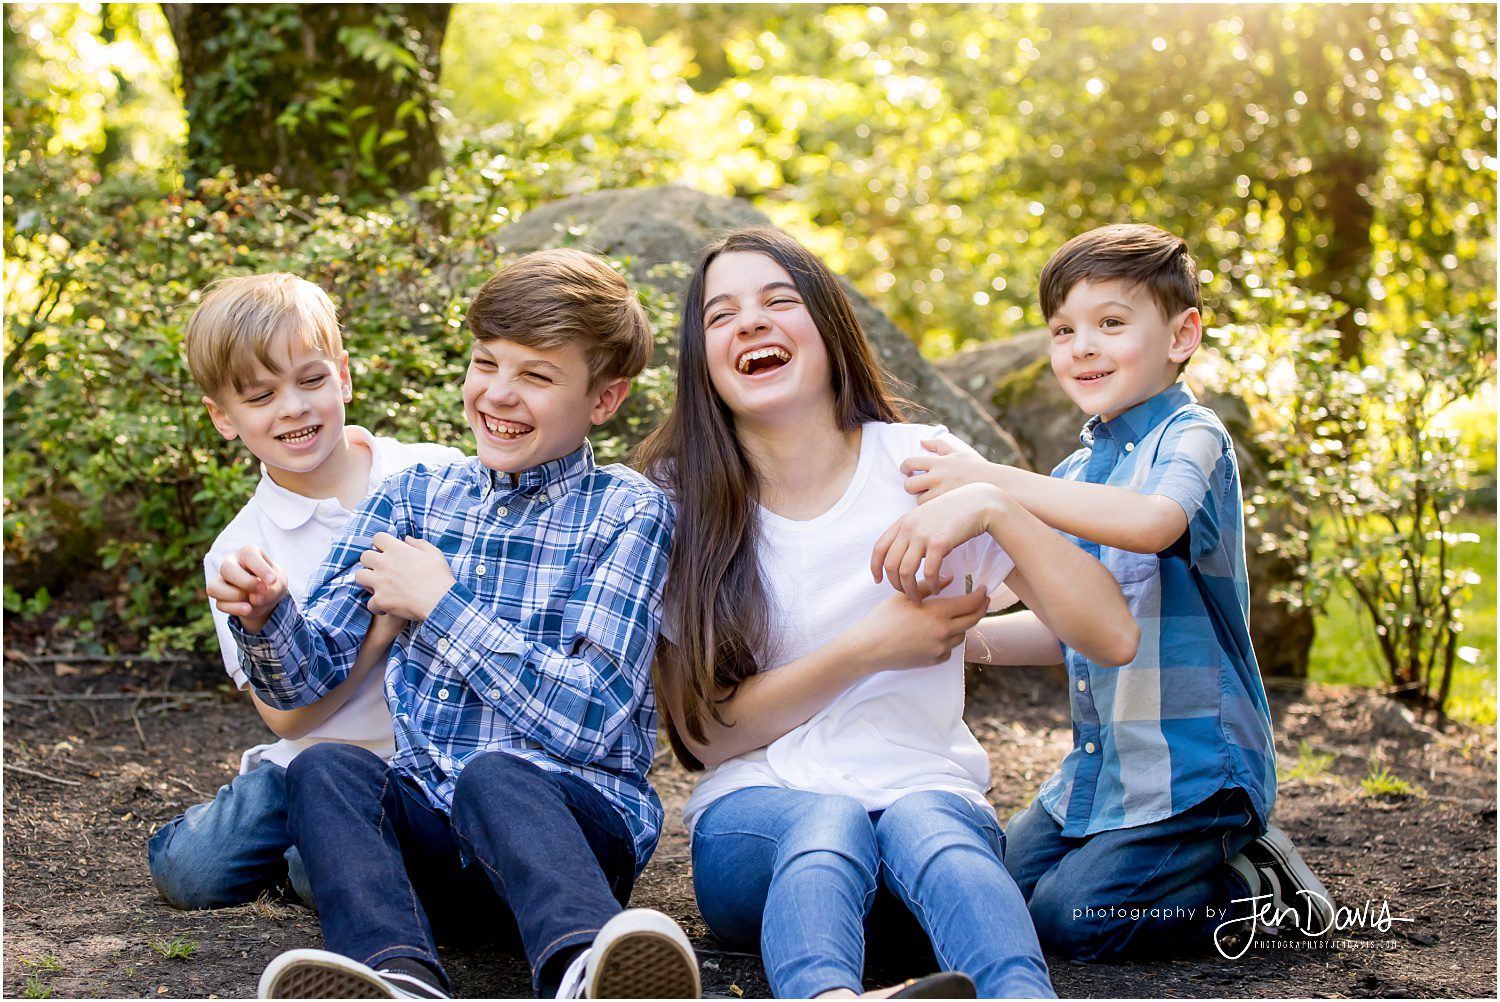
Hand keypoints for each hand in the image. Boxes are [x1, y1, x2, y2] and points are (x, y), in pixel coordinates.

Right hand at [207, 544, 287, 632]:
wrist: (266, 598)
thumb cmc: (272, 584)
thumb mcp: (279, 585)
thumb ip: (271, 591)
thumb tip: (254, 599)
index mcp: (248, 553)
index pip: (249, 554)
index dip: (260, 568)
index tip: (272, 581)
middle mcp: (230, 563)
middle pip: (226, 568)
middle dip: (245, 582)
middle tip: (262, 589)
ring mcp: (221, 580)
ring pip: (214, 587)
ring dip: (235, 597)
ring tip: (252, 602)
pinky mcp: (219, 596)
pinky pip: (219, 604)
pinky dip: (235, 609)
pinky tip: (248, 609)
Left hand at [354, 533, 453, 621]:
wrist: (440, 601)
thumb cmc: (439, 576)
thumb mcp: (434, 553)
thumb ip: (418, 543)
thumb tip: (407, 538)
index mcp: (397, 550)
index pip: (377, 538)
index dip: (380, 544)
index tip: (386, 551)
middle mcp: (384, 563)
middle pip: (364, 557)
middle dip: (371, 562)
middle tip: (381, 570)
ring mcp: (380, 582)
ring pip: (359, 577)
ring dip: (368, 581)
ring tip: (378, 587)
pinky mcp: (380, 600)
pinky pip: (370, 602)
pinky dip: (377, 606)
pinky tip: (386, 607)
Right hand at [854, 589, 991, 670]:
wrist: (870, 647)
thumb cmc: (883, 618)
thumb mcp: (905, 597)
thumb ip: (929, 586)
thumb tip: (951, 578)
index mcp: (937, 612)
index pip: (970, 603)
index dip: (980, 596)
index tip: (984, 590)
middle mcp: (943, 631)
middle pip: (972, 620)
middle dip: (981, 609)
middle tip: (983, 601)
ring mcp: (939, 648)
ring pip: (961, 635)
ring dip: (962, 625)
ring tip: (956, 617)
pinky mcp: (933, 660)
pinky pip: (948, 650)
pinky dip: (947, 642)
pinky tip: (938, 635)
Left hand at [871, 483, 1005, 598]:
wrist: (977, 502)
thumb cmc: (954, 512)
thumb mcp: (925, 516)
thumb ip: (912, 532)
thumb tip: (906, 555)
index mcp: (903, 521)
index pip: (879, 548)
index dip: (875, 567)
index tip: (879, 580)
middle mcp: (909, 527)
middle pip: (890, 564)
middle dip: (895, 584)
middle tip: (906, 594)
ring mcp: (923, 534)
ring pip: (906, 571)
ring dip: (911, 589)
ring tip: (919, 598)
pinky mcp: (939, 543)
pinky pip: (928, 572)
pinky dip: (931, 584)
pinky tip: (937, 589)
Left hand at [900, 438, 1008, 502]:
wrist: (998, 487)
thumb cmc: (979, 469)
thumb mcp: (959, 453)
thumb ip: (939, 445)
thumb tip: (922, 441)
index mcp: (939, 462)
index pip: (910, 462)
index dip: (905, 468)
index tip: (908, 471)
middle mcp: (938, 477)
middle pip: (909, 484)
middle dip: (911, 486)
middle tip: (918, 488)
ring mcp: (942, 494)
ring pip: (919, 501)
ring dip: (922, 500)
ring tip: (932, 499)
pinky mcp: (947, 508)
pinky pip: (930, 512)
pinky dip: (931, 511)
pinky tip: (938, 509)